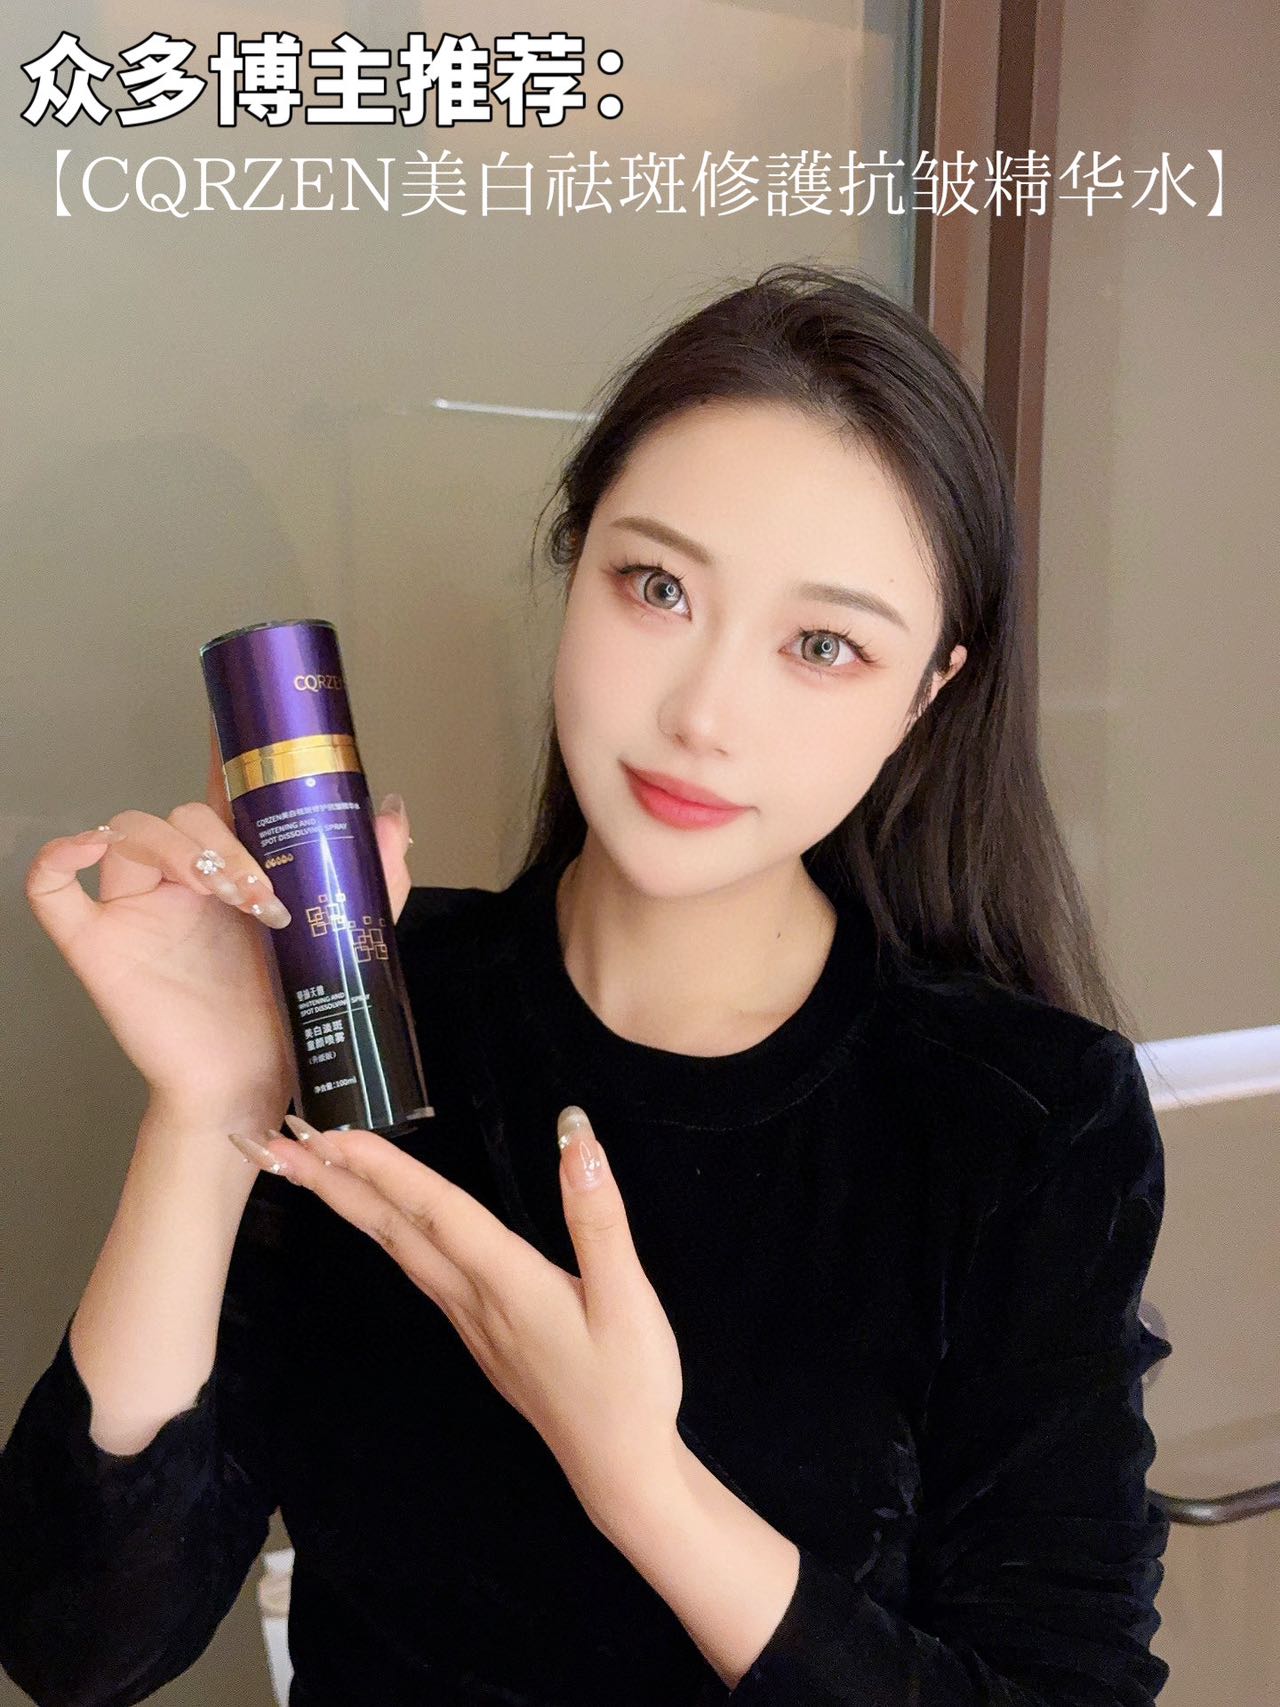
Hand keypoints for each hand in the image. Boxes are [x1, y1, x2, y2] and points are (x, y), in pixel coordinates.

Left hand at [231, 1105, 685, 1525]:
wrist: (619, 1470)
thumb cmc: (628, 1385)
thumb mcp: (628, 1298)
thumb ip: (597, 1216)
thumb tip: (576, 1137)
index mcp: (507, 1283)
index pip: (435, 1211)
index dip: (383, 1168)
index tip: (331, 1132)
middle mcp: (473, 1299)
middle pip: (394, 1230)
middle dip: (334, 1182)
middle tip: (279, 1142)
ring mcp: (470, 1321)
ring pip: (399, 1250)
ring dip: (351, 1204)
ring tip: (313, 1169)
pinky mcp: (479, 1333)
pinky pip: (418, 1269)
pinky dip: (387, 1233)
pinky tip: (381, 1222)